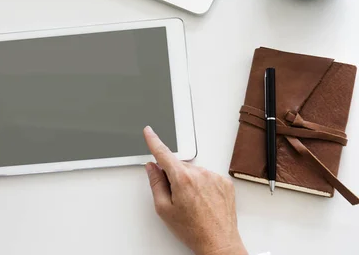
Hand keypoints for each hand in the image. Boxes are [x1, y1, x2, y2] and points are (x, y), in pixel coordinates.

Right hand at [143, 126, 246, 254]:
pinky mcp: (225, 182)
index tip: (149, 131)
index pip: (163, 154)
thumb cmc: (192, 230)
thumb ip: (156, 183)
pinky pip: (208, 177)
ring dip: (190, 182)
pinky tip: (203, 202)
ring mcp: (215, 177)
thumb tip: (152, 167)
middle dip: (174, 177)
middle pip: (179, 166)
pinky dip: (203, 186)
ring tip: (193, 204)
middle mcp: (200, 174)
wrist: (218, 243)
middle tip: (176, 199)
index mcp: (182, 179)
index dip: (154, 141)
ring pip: (194, 172)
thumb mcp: (164, 209)